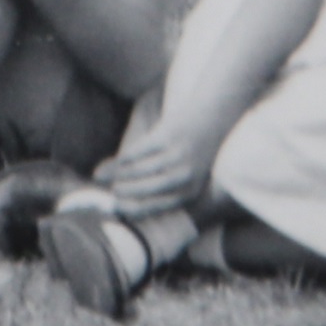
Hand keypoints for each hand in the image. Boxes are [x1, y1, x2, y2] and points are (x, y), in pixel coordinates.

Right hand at [98, 118, 216, 221]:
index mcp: (189, 193)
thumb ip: (163, 188)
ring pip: (137, 171)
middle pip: (142, 191)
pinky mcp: (167, 136)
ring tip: (111, 174)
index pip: (152, 208)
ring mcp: (175, 157)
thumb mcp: (187, 175)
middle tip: (111, 189)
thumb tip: (131, 200)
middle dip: (122, 190)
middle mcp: (183, 178)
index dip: (129, 208)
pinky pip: (137, 151)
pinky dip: (125, 158)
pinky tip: (120, 160)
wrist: (214, 118)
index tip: (115, 206)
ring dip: (120, 174)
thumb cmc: (195, 150)